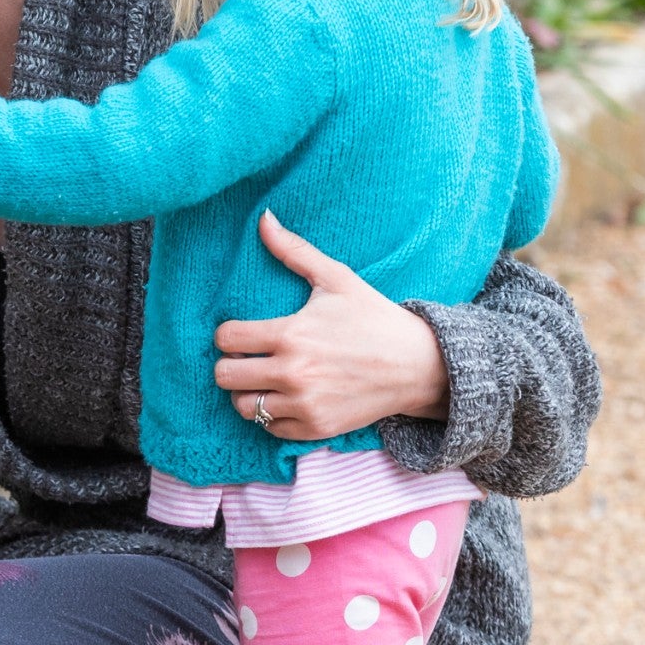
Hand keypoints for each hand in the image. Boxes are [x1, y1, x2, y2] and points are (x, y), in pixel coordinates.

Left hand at [213, 211, 450, 439]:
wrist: (418, 365)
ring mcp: (305, 404)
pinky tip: (284, 397)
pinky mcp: (317, 428)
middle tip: (247, 357)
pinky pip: (269, 428)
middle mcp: (294, 373)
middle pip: (225, 376)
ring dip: (246, 392)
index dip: (227, 333)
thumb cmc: (374, 317)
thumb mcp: (336, 279)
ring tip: (262, 379)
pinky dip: (270, 415)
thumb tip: (263, 217)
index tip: (242, 332)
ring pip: (243, 406)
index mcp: (292, 334)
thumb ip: (294, 250)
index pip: (226, 338)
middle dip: (230, 364)